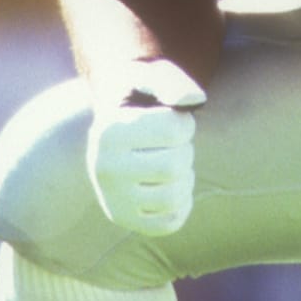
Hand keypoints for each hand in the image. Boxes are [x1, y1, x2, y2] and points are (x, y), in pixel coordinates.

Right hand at [84, 60, 205, 237]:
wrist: (114, 128)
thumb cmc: (138, 99)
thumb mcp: (149, 77)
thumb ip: (172, 81)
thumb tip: (196, 98)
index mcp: (108, 132)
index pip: (175, 130)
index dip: (185, 123)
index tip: (171, 120)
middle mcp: (103, 169)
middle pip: (175, 166)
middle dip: (185, 151)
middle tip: (171, 145)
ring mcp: (111, 199)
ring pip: (174, 197)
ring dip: (184, 178)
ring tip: (170, 164)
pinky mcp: (124, 219)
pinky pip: (170, 222)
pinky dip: (181, 204)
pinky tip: (169, 186)